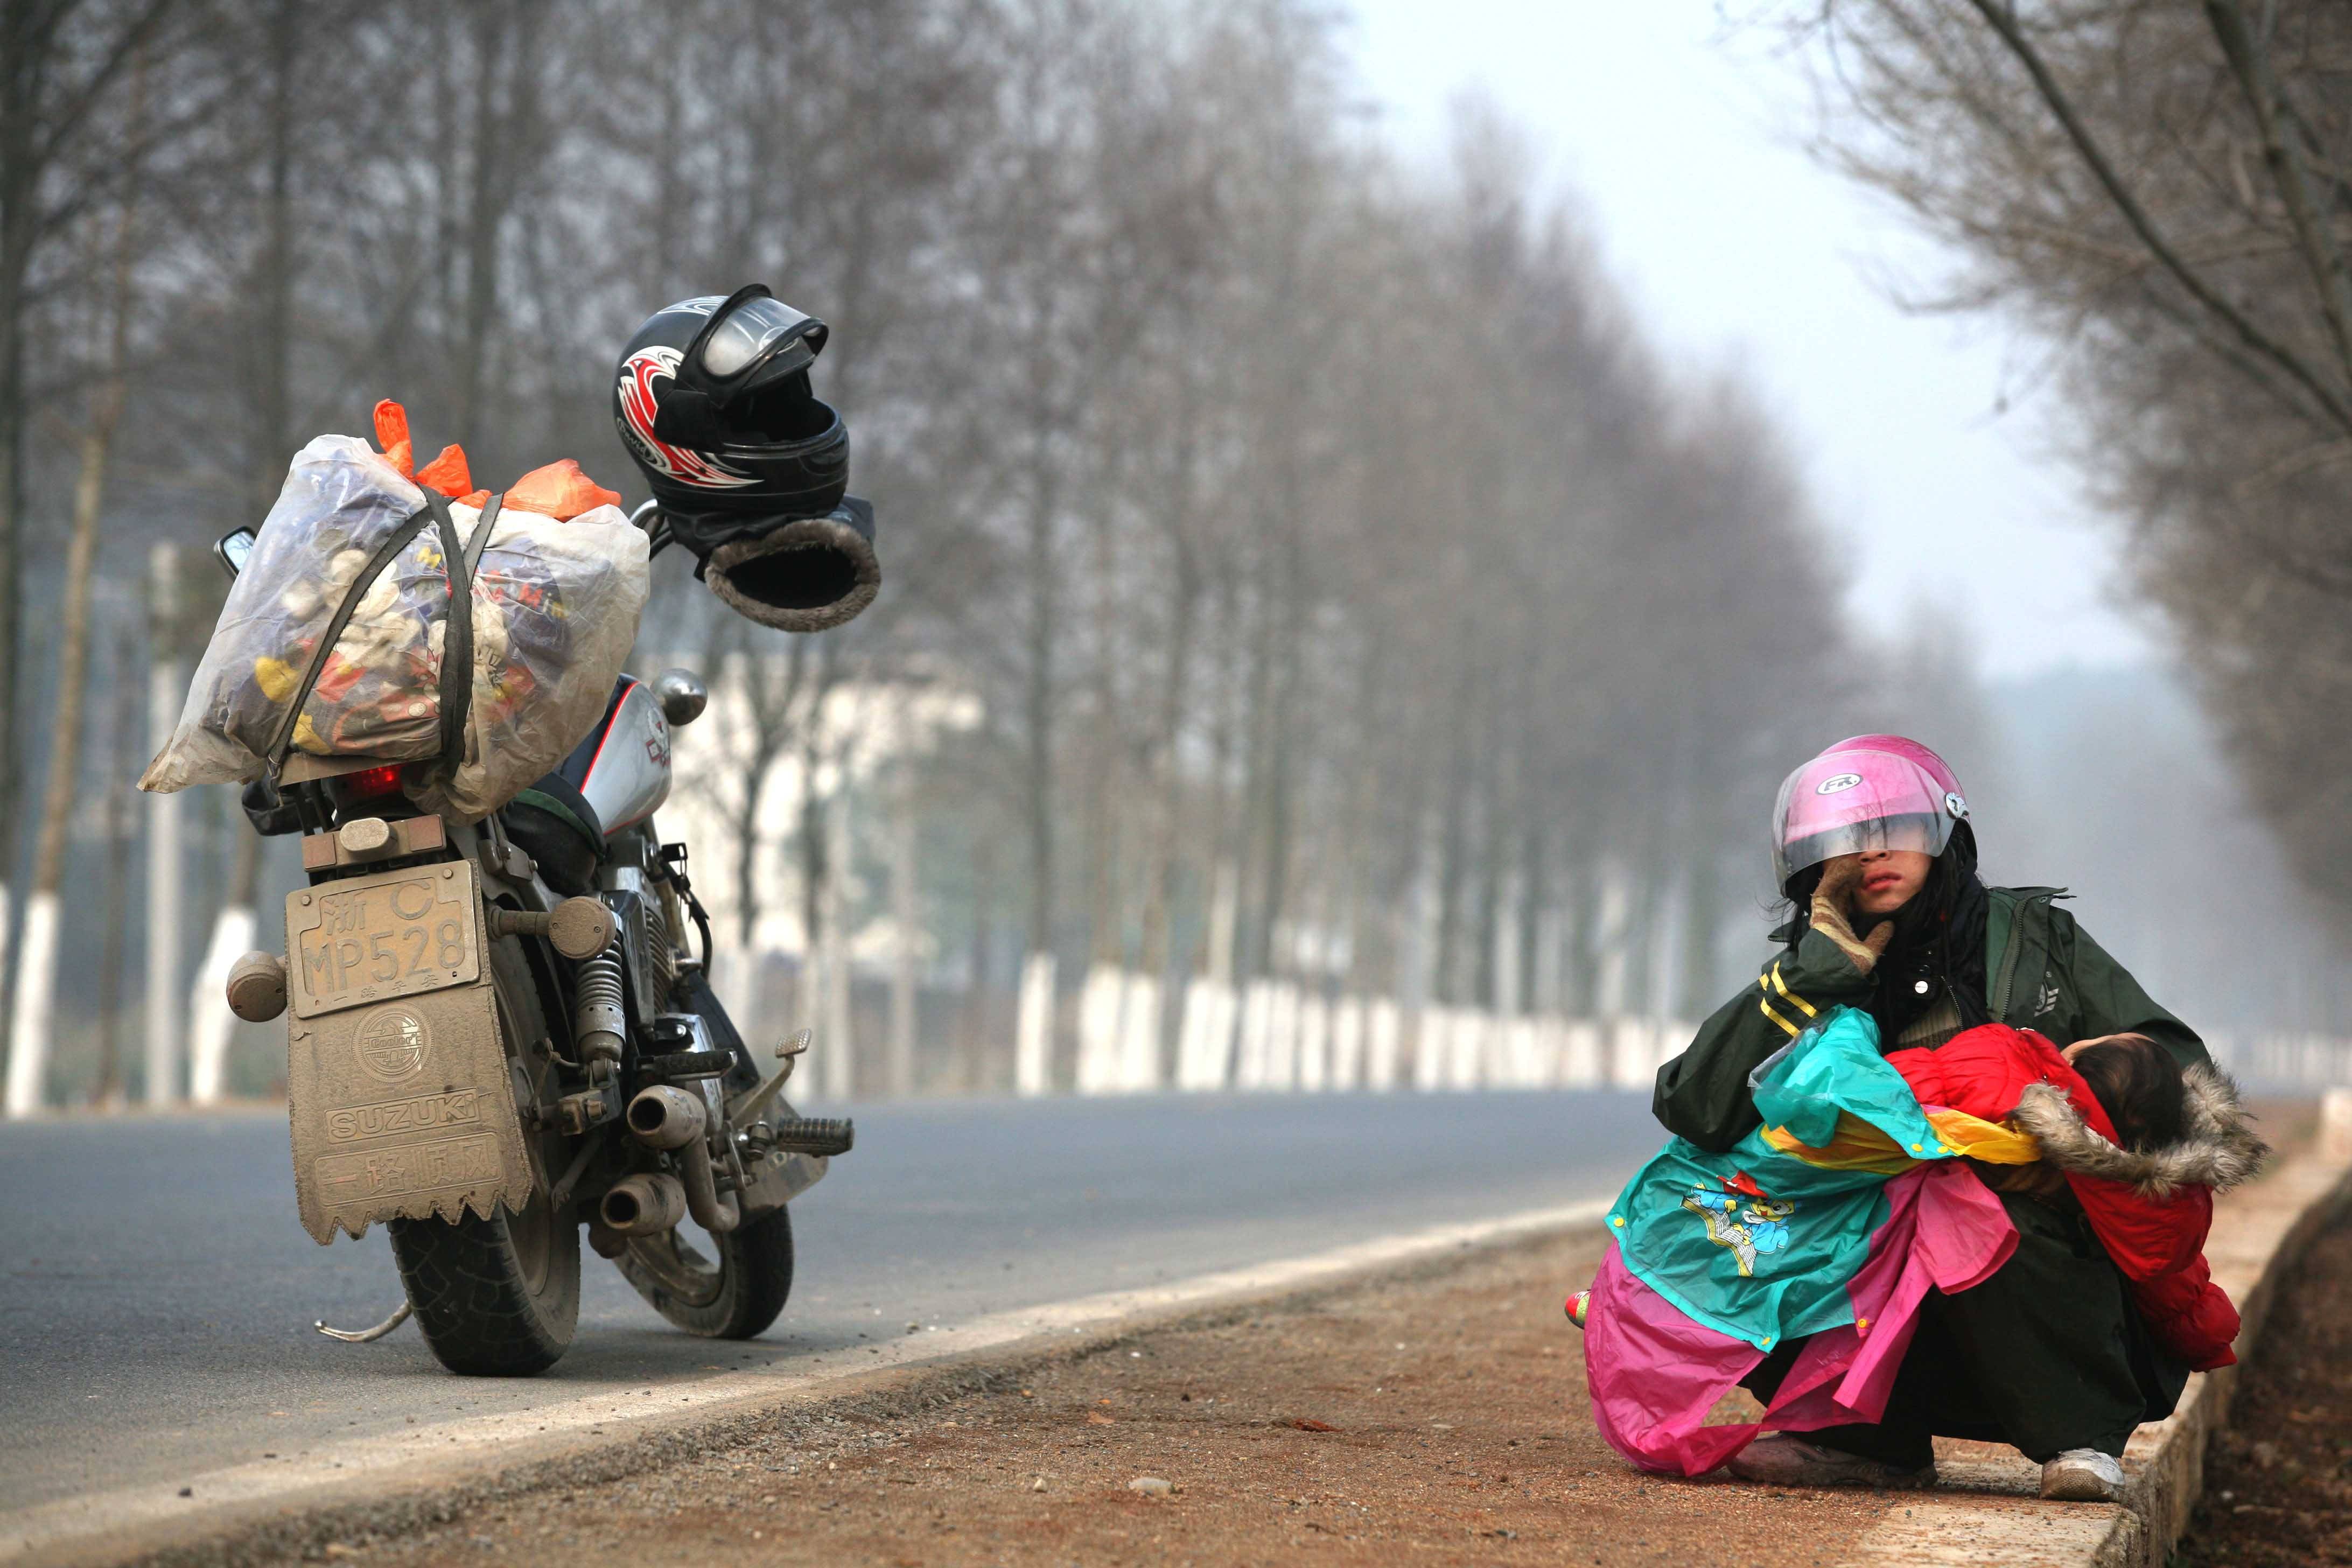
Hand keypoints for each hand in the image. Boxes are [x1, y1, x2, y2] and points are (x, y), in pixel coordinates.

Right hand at [1811, 857, 1894, 975]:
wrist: (1832, 974)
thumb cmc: (1847, 967)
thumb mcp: (1869, 952)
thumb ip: (1879, 939)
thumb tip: (1889, 925)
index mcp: (1840, 926)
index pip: (1846, 903)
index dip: (1852, 890)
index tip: (1861, 879)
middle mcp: (1831, 918)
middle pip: (1837, 892)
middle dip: (1846, 878)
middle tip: (1857, 865)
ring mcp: (1824, 913)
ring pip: (1830, 887)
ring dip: (1840, 874)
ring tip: (1851, 861)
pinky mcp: (1819, 910)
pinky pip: (1825, 889)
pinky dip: (1834, 878)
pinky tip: (1844, 868)